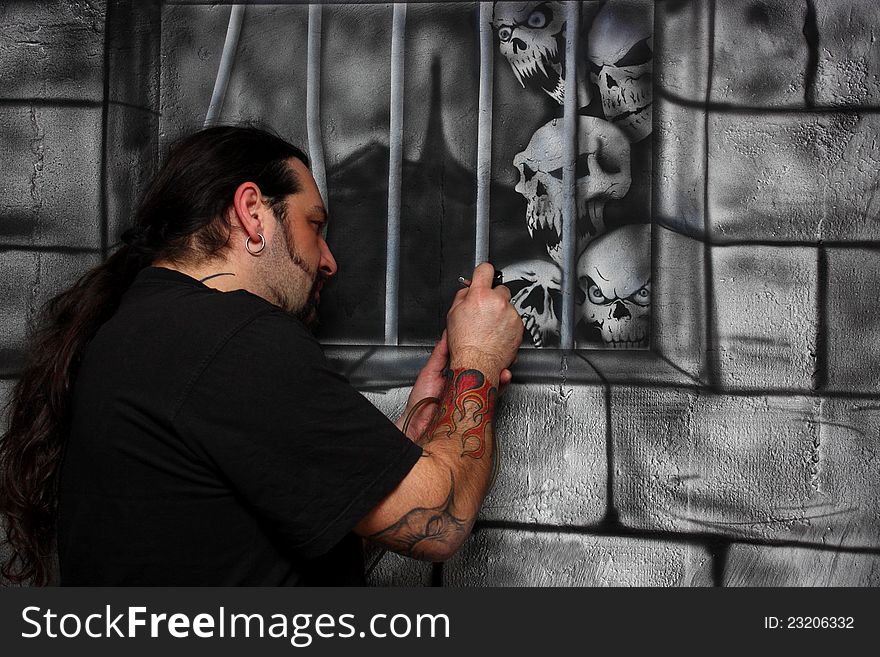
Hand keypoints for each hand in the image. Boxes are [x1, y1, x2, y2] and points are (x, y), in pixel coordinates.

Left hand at [396, 331, 514, 440]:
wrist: (417, 424)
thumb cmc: (420, 401)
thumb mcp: (430, 371)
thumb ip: (441, 353)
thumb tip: (448, 334)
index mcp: (456, 376)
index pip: (473, 362)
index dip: (483, 354)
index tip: (490, 344)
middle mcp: (466, 387)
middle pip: (487, 372)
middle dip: (498, 363)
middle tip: (506, 354)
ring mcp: (473, 397)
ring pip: (493, 383)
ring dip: (502, 374)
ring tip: (505, 366)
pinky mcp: (477, 409)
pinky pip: (492, 397)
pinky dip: (500, 387)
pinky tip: (503, 378)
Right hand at [446, 262, 522, 382]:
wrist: (477, 364)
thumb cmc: (464, 344)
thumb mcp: (453, 314)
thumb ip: (462, 296)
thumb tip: (469, 288)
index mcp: (480, 295)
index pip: (485, 269)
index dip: (483, 273)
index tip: (483, 276)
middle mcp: (498, 302)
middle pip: (500, 289)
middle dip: (493, 297)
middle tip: (484, 311)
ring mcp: (511, 314)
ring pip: (507, 306)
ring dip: (500, 313)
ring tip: (489, 328)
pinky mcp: (519, 326)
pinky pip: (514, 320)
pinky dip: (507, 325)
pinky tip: (496, 334)